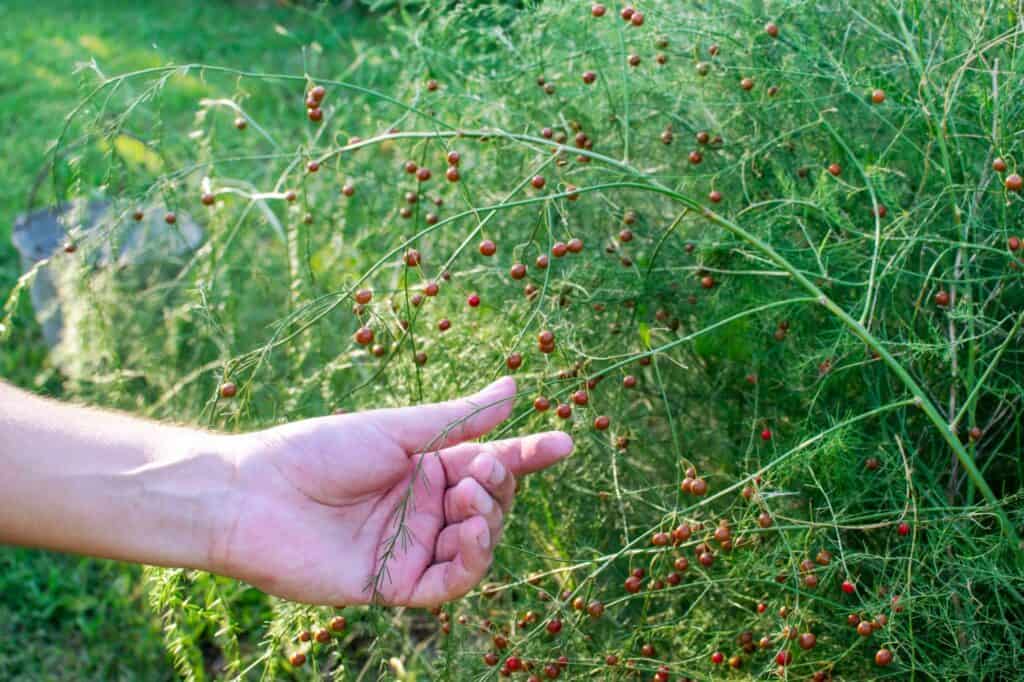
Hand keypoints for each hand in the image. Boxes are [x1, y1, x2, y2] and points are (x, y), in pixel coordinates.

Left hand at [212, 377, 572, 606]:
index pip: (490, 463)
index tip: (565, 443)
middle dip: (498, 486)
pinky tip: (469, 533)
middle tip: (481, 468)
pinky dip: (469, 561)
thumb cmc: (318, 450)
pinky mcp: (392, 584)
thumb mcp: (396, 428)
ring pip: (476, 546)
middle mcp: (424, 509)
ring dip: (487, 521)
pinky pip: (446, 584)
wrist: (253, 493)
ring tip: (469, 499)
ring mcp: (410, 548)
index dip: (528, 455)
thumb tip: (515, 386)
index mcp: (425, 467)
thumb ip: (459, 418)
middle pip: (490, 505)